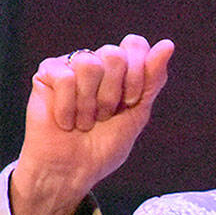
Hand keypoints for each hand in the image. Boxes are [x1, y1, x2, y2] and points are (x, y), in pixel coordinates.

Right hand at [10, 34, 173, 214]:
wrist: (73, 171)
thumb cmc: (104, 146)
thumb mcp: (138, 113)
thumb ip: (153, 79)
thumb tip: (168, 44)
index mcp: (121, 69)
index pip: (135, 45)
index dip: (137, 76)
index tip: (130, 102)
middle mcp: (97, 62)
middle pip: (114, 54)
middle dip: (113, 93)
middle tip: (104, 115)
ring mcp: (71, 66)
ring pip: (89, 64)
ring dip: (90, 103)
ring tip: (85, 120)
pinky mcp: (47, 74)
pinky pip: (65, 77)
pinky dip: (68, 107)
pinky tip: (65, 121)